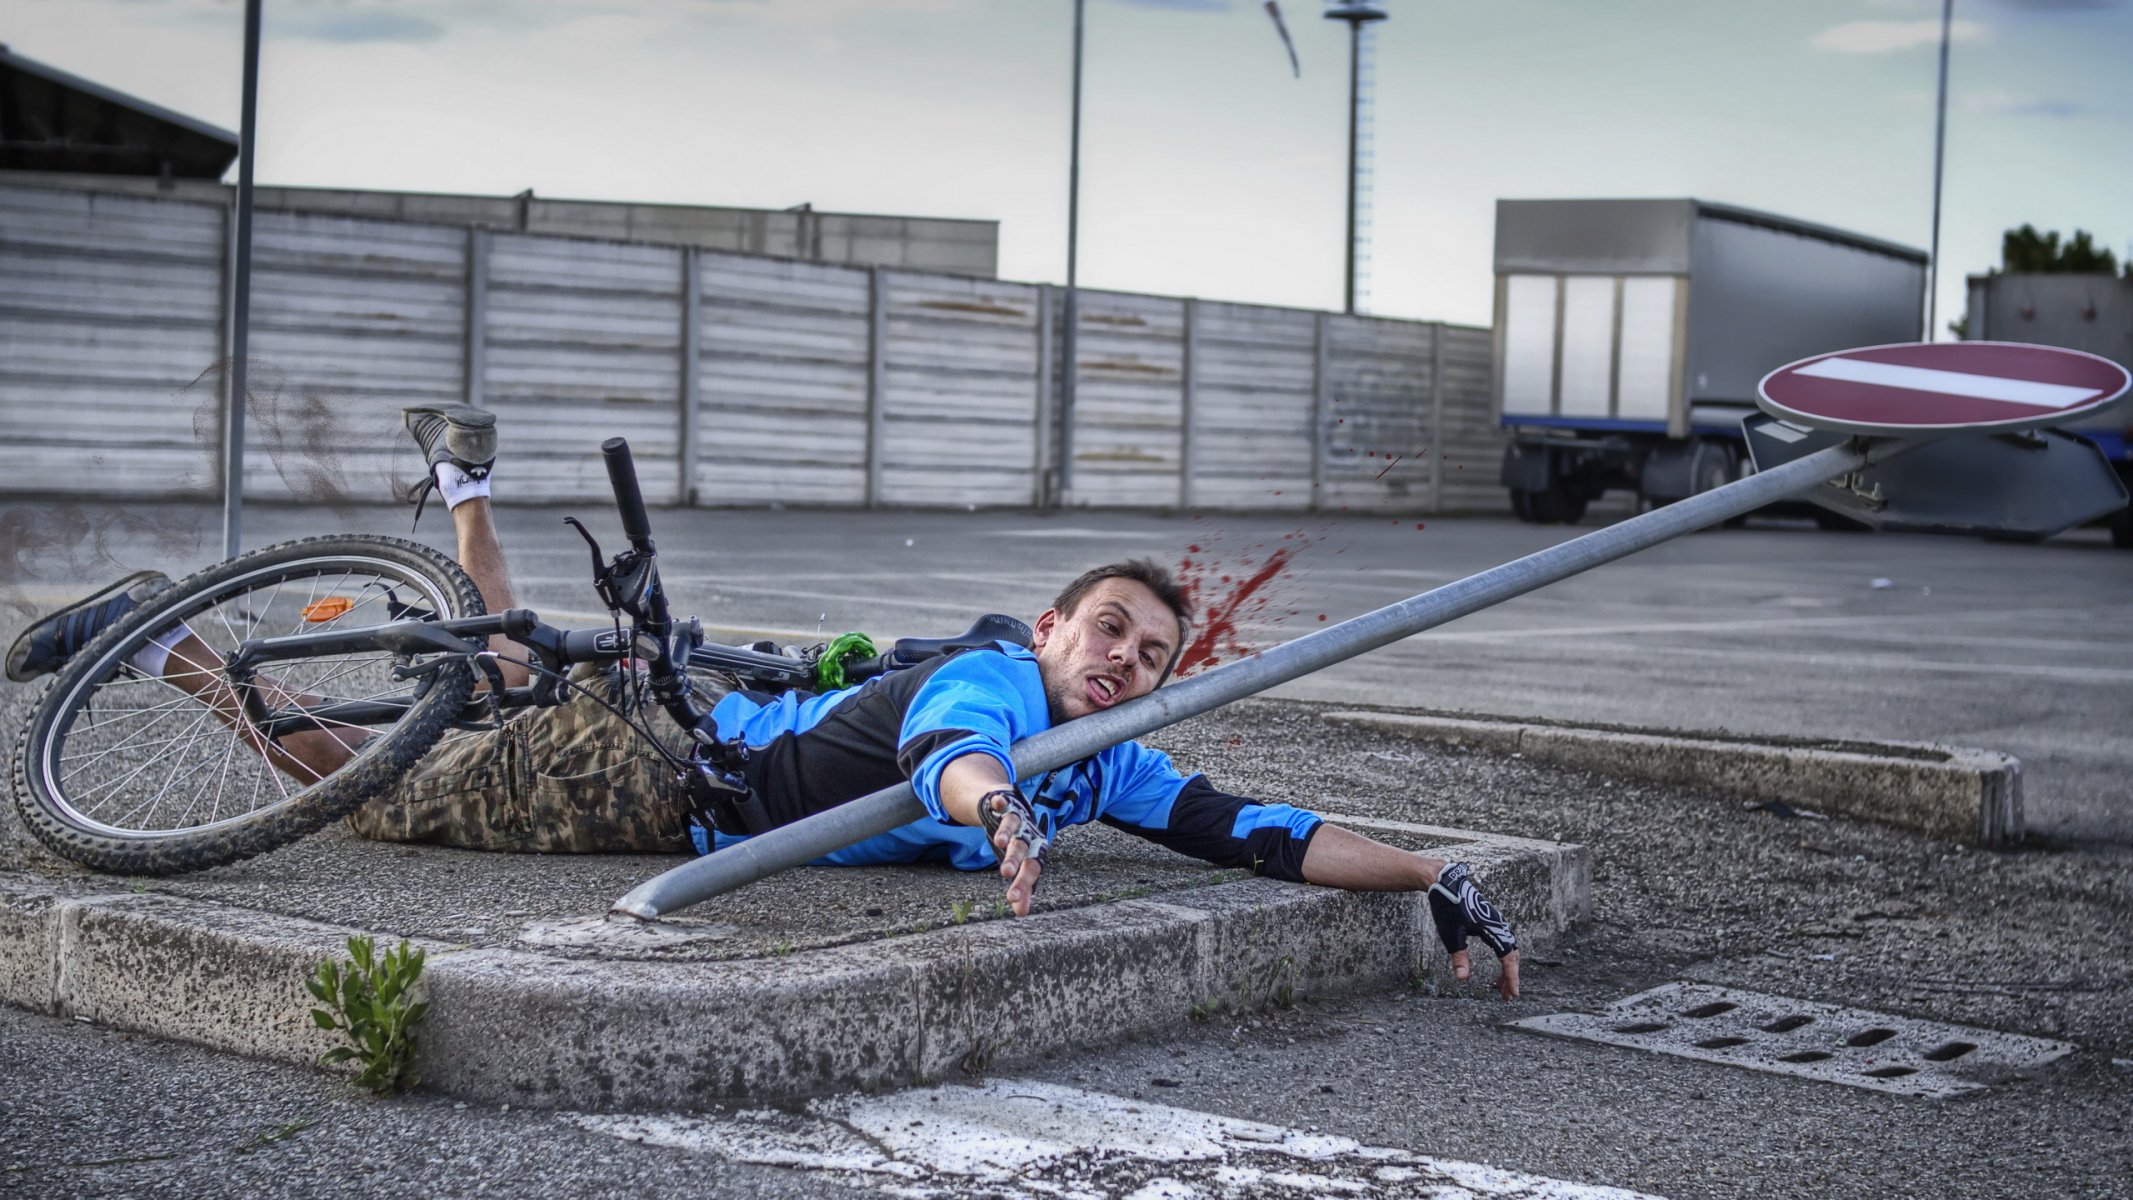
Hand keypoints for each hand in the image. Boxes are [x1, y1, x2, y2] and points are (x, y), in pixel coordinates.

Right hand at [981, 788, 1048, 916]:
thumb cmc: (1016, 841)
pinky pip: (1003, 800)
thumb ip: (1021, 887)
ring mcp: (1016, 816)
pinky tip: (997, 803)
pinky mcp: (1004, 802)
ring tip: (998, 842)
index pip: (1032, 869)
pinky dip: (1001, 801)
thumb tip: (1021, 913)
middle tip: (1006, 873)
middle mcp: (1027, 833)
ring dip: (1007, 831)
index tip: (1013, 900)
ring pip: (1013, 824)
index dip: (1024, 884)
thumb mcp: (1017, 864)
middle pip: (1022, 847)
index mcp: (1034, 851)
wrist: (1010, 807)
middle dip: (1014, 859)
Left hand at [1429, 862, 1520, 999]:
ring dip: (1507, 968)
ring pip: (1509, 949)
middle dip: (1510, 977)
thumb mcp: (1451, 934)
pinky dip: (1503, 957)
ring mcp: (1496, 922)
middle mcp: (1498, 924)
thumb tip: (1463, 979)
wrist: (1445, 883)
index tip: (1514, 993)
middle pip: (1512, 955)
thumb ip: (1459, 957)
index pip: (1507, 958)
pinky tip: (1497, 966)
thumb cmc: (1447, 907)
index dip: (1511, 977)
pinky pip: (1503, 942)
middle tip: (1507, 996)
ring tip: (1500, 986)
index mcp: (1492, 928)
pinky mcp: (1491, 920)